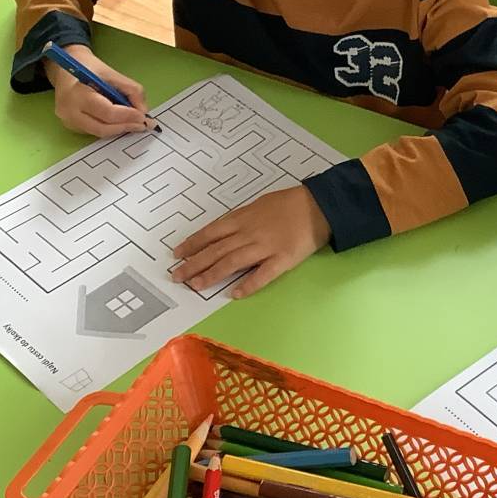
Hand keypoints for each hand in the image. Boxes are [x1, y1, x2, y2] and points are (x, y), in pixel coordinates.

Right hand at [46, 45, 151, 137]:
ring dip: (119, 129)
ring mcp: (68, 121)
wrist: (65, 70)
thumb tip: (143, 111)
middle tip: (142, 125)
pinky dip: (110, 128)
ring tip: (134, 123)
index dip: (127, 116)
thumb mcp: (112, 73)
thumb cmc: (89, 69)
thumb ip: (131, 90)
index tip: (143, 116)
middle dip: (125, 126)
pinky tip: (120, 121)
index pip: (106, 112)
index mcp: (78, 94)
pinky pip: (95, 131)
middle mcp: (69, 111)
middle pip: (102, 128)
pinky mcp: (71, 126)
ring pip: (100, 132)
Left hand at [169, 187, 330, 298]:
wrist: (319, 206)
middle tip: (178, 276)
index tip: (177, 254)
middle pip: (216, 250)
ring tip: (196, 285)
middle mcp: (249, 233)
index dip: (192, 244)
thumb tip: (222, 231)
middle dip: (194, 263)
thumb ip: (241, 219)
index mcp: (243, 218)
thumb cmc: (289, 203)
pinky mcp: (283, 260)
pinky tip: (234, 294)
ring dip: (212, 274)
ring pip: (232, 262)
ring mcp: (266, 247)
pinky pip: (262, 274)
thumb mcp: (259, 204)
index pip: (211, 233)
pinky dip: (248, 284)